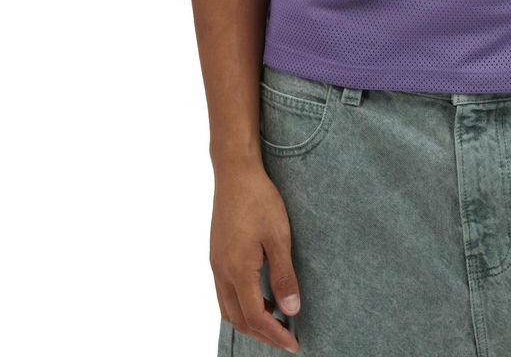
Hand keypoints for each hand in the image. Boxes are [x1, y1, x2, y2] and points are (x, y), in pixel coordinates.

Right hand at [210, 161, 300, 352]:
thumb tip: (291, 309)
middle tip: (286, 338)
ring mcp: (216, 263)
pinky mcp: (217, 254)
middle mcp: (221, 272)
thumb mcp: (279, 237)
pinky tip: (258, 297)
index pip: (255, 317)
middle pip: (238, 319)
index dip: (274, 334)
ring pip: (228, 308)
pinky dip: (241, 304)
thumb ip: (284, 275)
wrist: (235, 173)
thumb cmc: (260, 200)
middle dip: (262, 333)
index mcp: (237, 270)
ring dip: (250, 320)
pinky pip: (224, 292)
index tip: (294, 344)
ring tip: (274, 321)